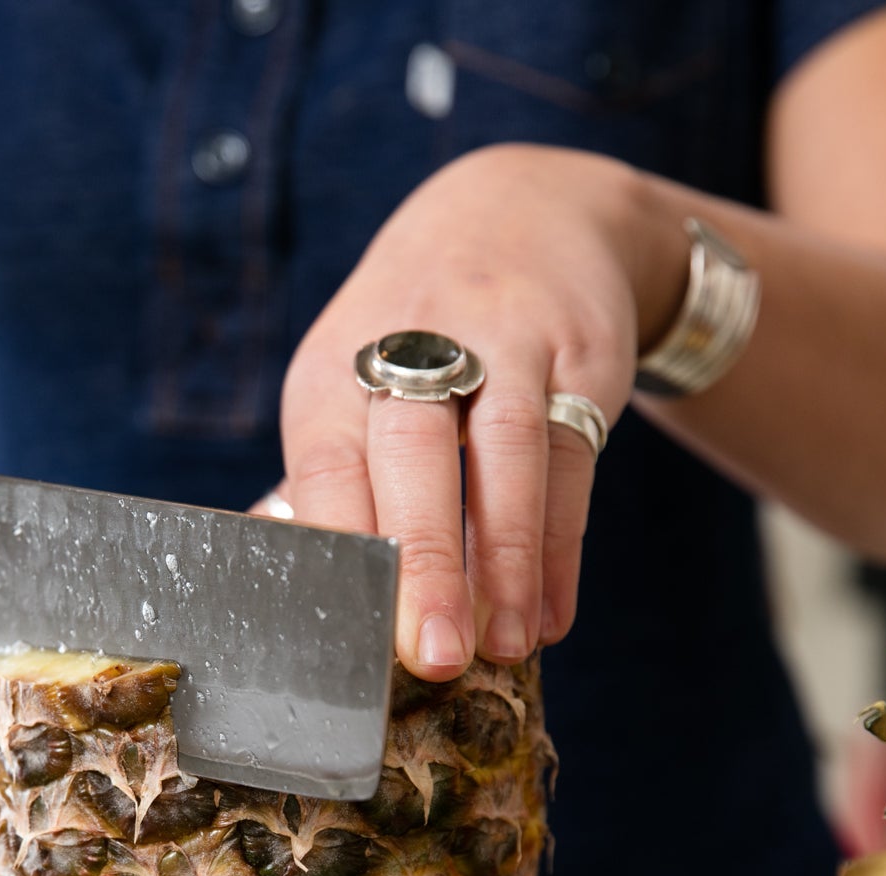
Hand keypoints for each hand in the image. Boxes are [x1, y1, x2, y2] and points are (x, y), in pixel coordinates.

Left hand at [278, 144, 648, 678]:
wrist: (527, 209)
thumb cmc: (417, 338)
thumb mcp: (354, 384)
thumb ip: (339, 488)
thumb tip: (308, 611)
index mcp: (333, 368)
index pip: (326, 469)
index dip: (341, 556)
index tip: (351, 642)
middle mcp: (410, 342)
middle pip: (412, 458)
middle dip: (423, 563)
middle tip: (435, 657)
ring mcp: (501, 338)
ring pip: (503, 454)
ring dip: (505, 559)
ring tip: (507, 646)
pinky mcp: (578, 348)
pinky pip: (570, 455)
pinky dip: (561, 543)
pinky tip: (550, 609)